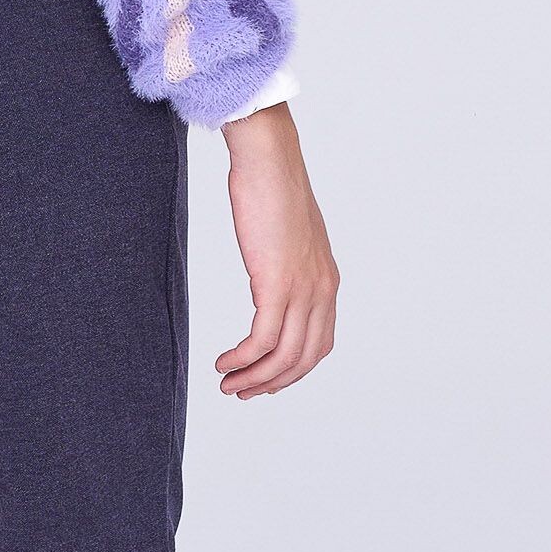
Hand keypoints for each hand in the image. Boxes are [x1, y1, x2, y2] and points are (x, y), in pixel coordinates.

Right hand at [213, 105, 338, 398]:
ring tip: (227, 384)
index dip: (292, 370)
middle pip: (304, 359)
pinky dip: (243, 359)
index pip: (319, 344)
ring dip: (253, 377)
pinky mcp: (278, 285)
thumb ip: (285, 263)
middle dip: (272, 382)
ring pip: (283, 356)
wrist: (269, 160)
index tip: (263, 378)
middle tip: (241, 392)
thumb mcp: (286, 236)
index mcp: (326, 282)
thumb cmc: (270, 187)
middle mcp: (322, 291)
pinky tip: (224, 362)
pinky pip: (263, 340)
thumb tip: (269, 277)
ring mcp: (303, 290)